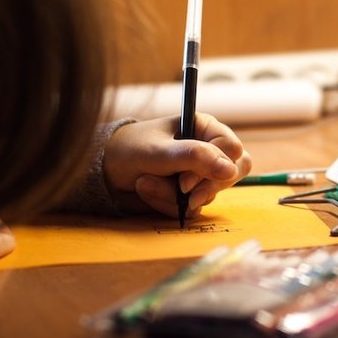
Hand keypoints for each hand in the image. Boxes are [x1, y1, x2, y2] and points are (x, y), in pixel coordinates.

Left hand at [103, 113, 251, 218]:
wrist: (104, 171)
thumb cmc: (130, 149)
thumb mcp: (160, 152)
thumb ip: (195, 157)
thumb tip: (230, 169)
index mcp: (204, 128)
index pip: (233, 150)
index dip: (216, 167)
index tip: (185, 181)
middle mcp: (207, 150)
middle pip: (233, 172)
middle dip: (206, 188)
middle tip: (183, 194)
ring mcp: (199, 174)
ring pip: (210, 194)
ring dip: (174, 196)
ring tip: (146, 184)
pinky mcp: (189, 194)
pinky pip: (194, 208)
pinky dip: (168, 205)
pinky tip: (148, 192)